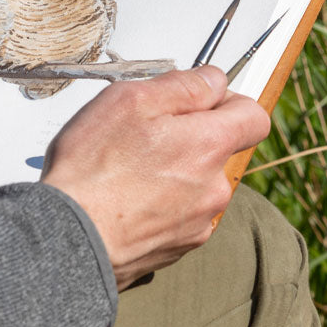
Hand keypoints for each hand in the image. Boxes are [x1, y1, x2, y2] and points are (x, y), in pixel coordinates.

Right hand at [41, 66, 269, 289]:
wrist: (72, 237)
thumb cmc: (94, 167)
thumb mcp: (131, 100)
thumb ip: (182, 86)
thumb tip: (213, 80)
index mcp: (209, 146)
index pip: (254, 117)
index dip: (229, 100)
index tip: (198, 98)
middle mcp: (214, 188)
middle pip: (219, 149)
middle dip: (189, 135)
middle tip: (142, 131)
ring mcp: (199, 222)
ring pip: (198, 181)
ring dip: (174, 169)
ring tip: (127, 168)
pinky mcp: (179, 247)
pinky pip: (181, 211)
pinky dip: (161, 200)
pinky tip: (127, 197)